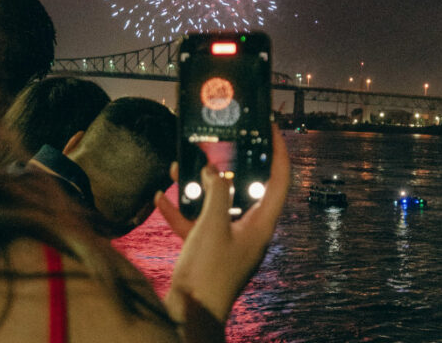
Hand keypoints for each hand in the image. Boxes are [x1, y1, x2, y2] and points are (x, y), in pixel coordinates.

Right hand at [156, 124, 289, 323]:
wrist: (188, 315)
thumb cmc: (208, 273)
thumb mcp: (212, 225)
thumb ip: (216, 192)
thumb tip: (216, 171)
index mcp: (261, 224)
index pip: (279, 179)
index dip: (278, 150)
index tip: (271, 127)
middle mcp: (249, 231)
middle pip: (247, 189)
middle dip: (230, 165)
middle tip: (222, 142)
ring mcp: (229, 242)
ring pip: (218, 205)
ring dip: (200, 186)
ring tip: (182, 166)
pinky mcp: (209, 251)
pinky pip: (198, 224)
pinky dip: (182, 211)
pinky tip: (161, 197)